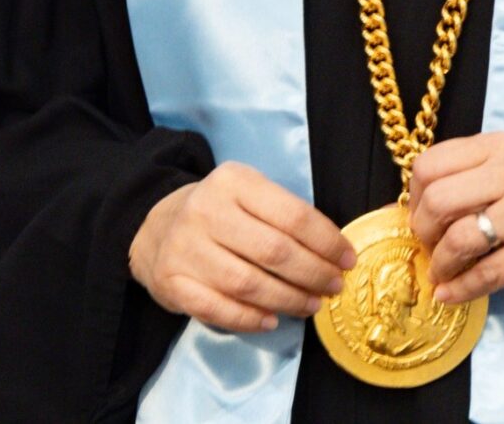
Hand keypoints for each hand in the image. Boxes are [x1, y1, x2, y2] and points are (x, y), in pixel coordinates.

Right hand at [128, 161, 356, 332]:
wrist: (155, 226)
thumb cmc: (219, 210)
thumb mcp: (248, 192)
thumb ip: (283, 214)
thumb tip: (333, 251)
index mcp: (234, 181)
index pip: (292, 215)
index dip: (326, 241)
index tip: (347, 259)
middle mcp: (207, 211)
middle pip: (275, 252)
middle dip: (313, 274)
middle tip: (334, 287)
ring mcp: (186, 249)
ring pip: (249, 284)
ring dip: (288, 299)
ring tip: (311, 305)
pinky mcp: (172, 283)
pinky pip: (218, 309)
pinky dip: (249, 320)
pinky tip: (272, 321)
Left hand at [407, 132, 503, 304]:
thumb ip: (472, 176)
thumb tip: (413, 204)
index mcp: (501, 146)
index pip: (431, 163)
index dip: (416, 195)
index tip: (422, 215)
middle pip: (439, 199)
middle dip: (423, 231)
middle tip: (429, 246)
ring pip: (460, 238)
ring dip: (441, 264)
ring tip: (442, 272)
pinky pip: (486, 274)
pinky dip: (460, 289)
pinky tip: (450, 294)